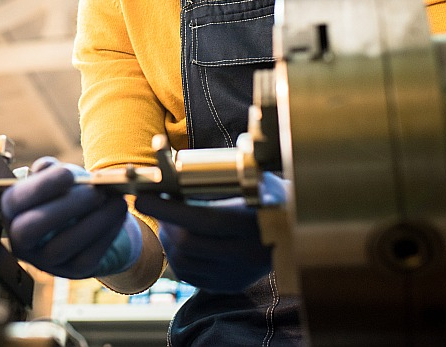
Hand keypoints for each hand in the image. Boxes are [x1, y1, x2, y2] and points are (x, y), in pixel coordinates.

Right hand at [0, 157, 141, 278]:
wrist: (88, 219)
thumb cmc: (67, 193)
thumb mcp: (57, 177)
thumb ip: (50, 169)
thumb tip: (47, 167)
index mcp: (12, 211)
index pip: (15, 201)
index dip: (41, 188)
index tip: (68, 174)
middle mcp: (20, 240)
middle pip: (30, 230)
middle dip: (64, 208)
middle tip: (94, 192)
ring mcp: (44, 260)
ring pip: (60, 247)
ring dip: (92, 222)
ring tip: (115, 201)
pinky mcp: (71, 271)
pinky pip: (86, 258)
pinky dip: (106, 234)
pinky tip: (118, 215)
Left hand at [134, 172, 287, 292]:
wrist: (303, 232)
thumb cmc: (275, 196)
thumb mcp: (259, 179)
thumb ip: (226, 172)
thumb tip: (183, 161)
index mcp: (252, 224)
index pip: (201, 220)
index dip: (168, 210)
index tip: (142, 198)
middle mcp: (246, 253)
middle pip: (188, 244)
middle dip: (163, 223)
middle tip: (151, 206)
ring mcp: (238, 273)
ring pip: (186, 263)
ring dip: (167, 241)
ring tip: (165, 221)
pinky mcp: (232, 284)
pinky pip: (193, 276)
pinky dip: (177, 258)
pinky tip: (176, 241)